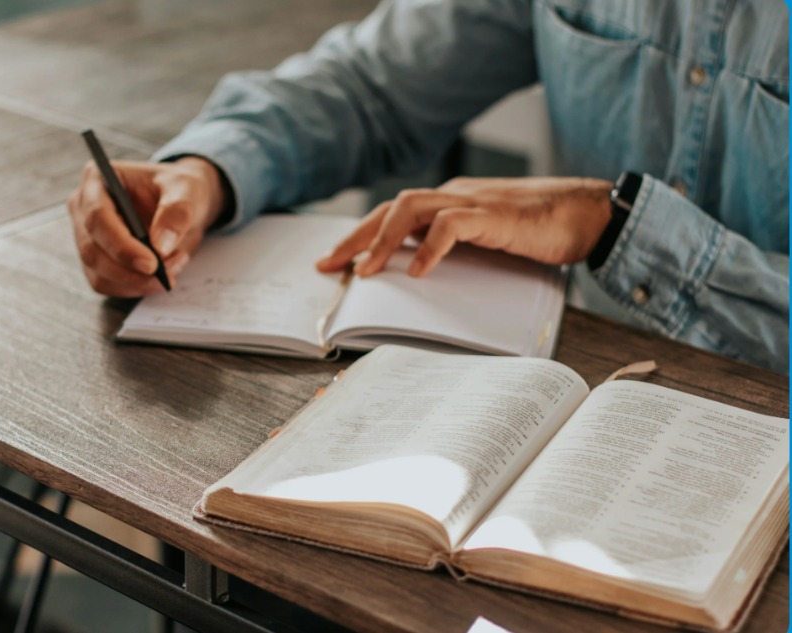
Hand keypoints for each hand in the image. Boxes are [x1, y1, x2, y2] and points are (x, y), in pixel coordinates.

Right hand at [67, 157, 227, 295]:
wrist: (185, 204)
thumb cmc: (179, 189)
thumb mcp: (187, 190)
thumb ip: (177, 213)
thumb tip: (161, 246)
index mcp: (98, 180)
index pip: (97, 217)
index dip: (121, 245)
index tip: (151, 263)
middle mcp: (84, 209)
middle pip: (93, 251)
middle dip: (131, 270)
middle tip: (166, 274)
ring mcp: (88, 237)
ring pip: (100, 274)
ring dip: (137, 282)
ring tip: (171, 269)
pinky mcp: (97, 261)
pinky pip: (109, 285)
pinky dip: (136, 287)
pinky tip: (160, 275)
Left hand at [316, 177, 612, 276]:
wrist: (590, 213)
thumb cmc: (543, 231)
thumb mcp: (489, 245)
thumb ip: (457, 254)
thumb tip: (421, 281)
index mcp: (451, 203)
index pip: (393, 214)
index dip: (361, 236)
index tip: (335, 261)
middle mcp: (455, 196)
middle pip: (390, 208)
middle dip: (355, 238)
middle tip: (328, 266)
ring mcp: (473, 202)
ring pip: (411, 207)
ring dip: (382, 240)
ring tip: (366, 271)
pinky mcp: (494, 215)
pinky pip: (451, 225)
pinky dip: (430, 248)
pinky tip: (419, 272)